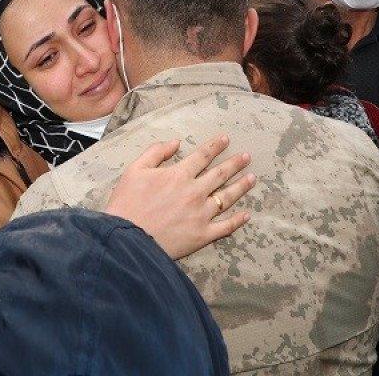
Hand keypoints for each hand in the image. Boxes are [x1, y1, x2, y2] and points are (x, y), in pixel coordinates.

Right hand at [104, 135, 254, 259]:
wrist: (126, 239)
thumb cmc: (127, 203)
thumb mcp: (134, 170)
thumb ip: (155, 152)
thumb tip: (175, 142)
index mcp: (179, 174)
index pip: (202, 156)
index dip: (215, 146)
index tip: (226, 139)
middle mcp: (194, 192)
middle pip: (220, 174)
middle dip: (235, 163)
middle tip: (247, 156)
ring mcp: (201, 214)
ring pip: (227, 197)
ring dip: (241, 186)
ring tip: (252, 178)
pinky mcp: (203, 235)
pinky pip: (225, 226)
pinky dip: (237, 221)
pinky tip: (246, 215)